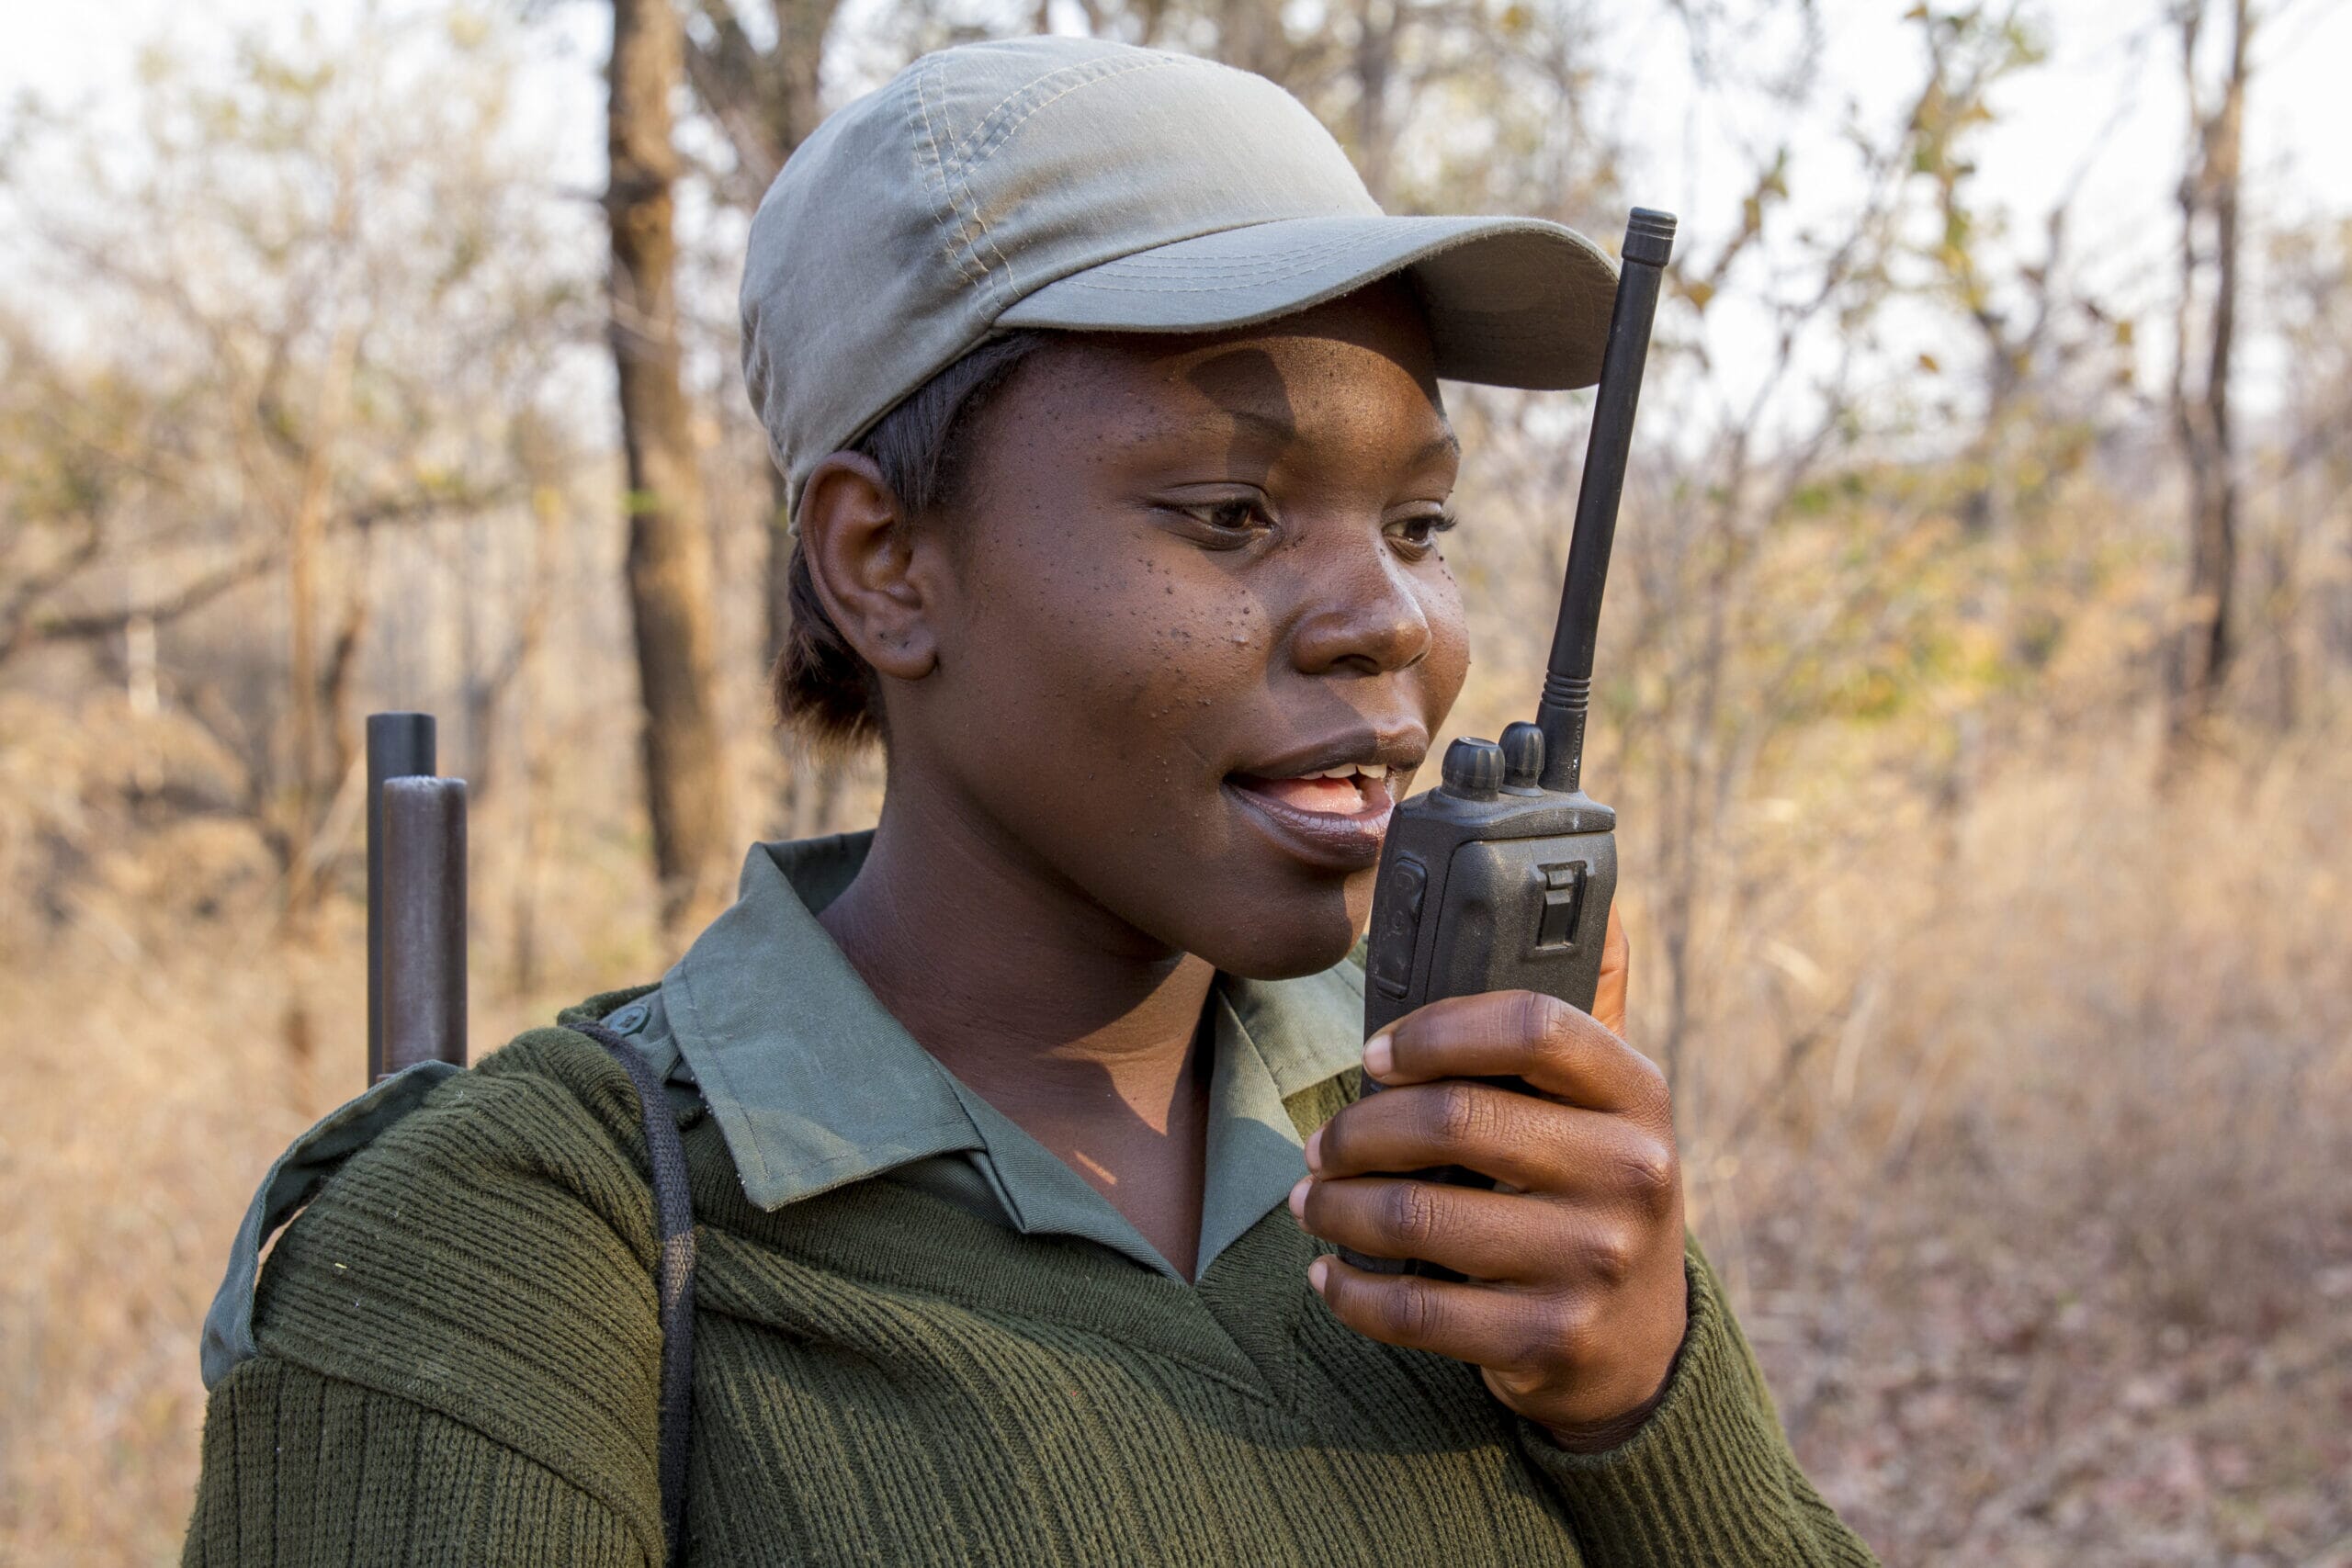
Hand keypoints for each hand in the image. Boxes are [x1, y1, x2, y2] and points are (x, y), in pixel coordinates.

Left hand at [1291, 907, 1687, 1449]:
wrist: (1639, 1344)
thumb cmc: (1591, 1191)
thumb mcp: (1606, 1106)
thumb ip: (1575, 1017)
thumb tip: (1588, 895)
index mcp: (1638, 1094)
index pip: (1533, 1025)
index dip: (1435, 1029)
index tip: (1375, 1055)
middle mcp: (1630, 1174)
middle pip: (1452, 1119)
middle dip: (1357, 1129)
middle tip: (1320, 1144)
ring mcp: (1594, 1261)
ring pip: (1416, 1215)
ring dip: (1336, 1206)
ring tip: (1311, 1201)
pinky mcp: (1550, 1339)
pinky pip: (1414, 1308)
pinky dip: (1350, 1290)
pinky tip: (1329, 1274)